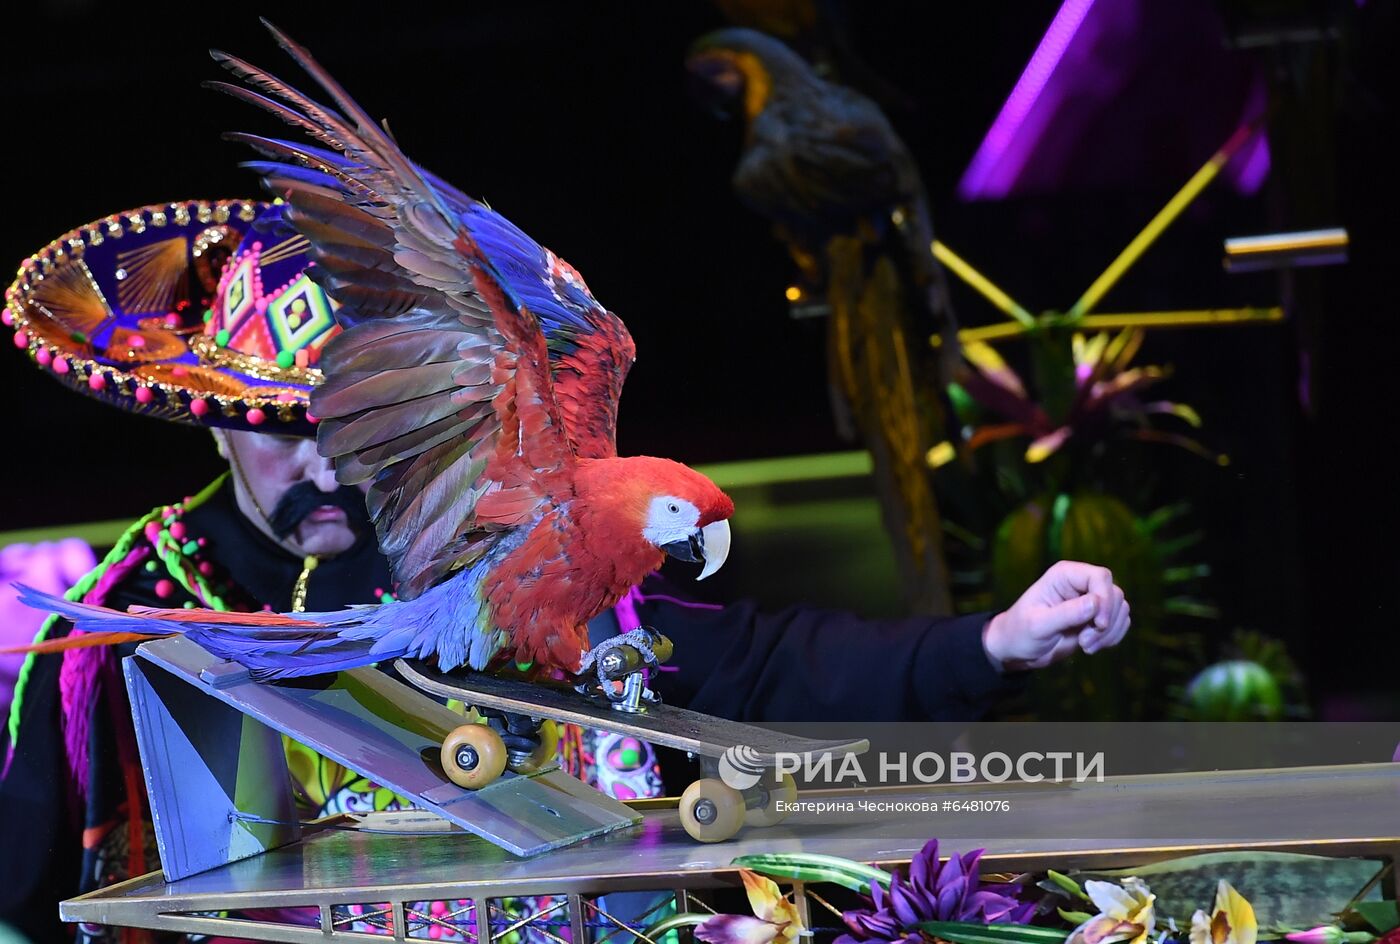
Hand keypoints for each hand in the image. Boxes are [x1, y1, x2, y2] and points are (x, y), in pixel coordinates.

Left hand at [981, 561, 1129, 672]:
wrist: (1018, 650)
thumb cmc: (1020, 632)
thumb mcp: (1038, 625)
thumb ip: (1065, 613)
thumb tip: (1095, 603)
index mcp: (1064, 575)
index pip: (1100, 577)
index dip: (1105, 599)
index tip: (1098, 624)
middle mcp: (1080, 584)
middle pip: (1114, 593)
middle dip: (1106, 621)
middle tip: (1084, 642)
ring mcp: (1090, 601)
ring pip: (1120, 609)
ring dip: (1109, 632)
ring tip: (1085, 646)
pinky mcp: (1096, 618)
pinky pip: (1120, 623)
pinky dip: (1112, 638)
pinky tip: (1091, 648)